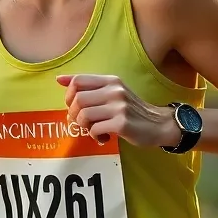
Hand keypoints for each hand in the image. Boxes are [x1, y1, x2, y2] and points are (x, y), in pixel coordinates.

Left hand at [57, 74, 179, 147]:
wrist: (158, 124)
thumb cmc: (130, 110)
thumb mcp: (112, 92)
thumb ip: (88, 86)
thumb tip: (59, 79)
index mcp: (110, 81)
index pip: (78, 80)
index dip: (68, 96)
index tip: (73, 107)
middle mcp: (115, 90)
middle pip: (78, 99)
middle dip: (74, 114)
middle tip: (82, 123)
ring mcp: (119, 106)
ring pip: (84, 115)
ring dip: (83, 126)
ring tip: (92, 130)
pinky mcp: (122, 123)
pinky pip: (95, 129)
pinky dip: (94, 136)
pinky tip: (102, 137)